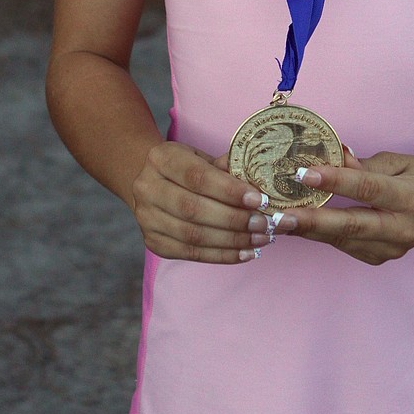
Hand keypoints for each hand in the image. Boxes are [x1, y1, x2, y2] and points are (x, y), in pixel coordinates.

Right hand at [131, 140, 283, 263]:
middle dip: (235, 220)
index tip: (259, 200)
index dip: (229, 191)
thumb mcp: (203, 157)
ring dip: (233, 240)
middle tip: (265, 224)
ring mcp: (147, 218)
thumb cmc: (186, 167)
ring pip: (193, 235)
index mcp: (161, 159)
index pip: (197, 177)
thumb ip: (227, 168)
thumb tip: (261, 186)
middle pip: (194, 209)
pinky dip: (222, 255)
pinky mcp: (154, 242)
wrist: (151, 181)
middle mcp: (147, 188)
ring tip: (261, 240)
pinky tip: (246, 253)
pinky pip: (191, 254)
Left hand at [283, 151, 413, 264]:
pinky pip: (344, 246)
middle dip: (312, 221)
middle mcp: (404, 228)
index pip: (366, 188)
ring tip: (277, 221)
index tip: (302, 174)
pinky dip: (319, 236)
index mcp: (411, 197)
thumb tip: (331, 156)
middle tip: (279, 216)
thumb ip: (362, 164)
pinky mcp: (380, 259)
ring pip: (343, 240)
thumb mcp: (395, 160)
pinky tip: (296, 227)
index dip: (334, 182)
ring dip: (308, 231)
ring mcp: (393, 249)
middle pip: (351, 225)